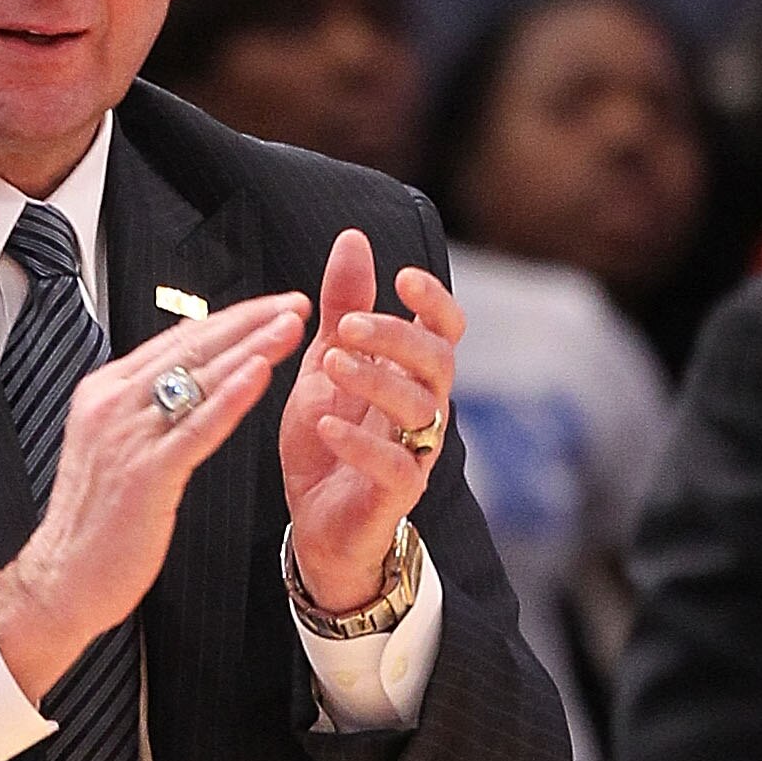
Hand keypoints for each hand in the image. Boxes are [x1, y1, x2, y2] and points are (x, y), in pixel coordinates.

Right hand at [0, 292, 309, 701]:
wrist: (62, 579)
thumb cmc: (94, 524)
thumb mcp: (112, 447)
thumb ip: (142, 407)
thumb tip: (177, 370)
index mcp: (105, 393)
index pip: (177, 341)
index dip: (229, 320)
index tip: (270, 307)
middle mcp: (113, 405)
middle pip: (191, 348)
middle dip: (249, 322)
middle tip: (294, 304)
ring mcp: (126, 437)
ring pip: (199, 379)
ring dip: (251, 348)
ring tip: (290, 328)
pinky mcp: (144, 473)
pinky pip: (196, 426)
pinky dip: (231, 397)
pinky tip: (260, 374)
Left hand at [279, 228, 460, 615]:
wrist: (315, 523)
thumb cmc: (329, 437)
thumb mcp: (326, 364)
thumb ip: (343, 306)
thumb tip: (353, 237)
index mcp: (412, 375)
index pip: (445, 330)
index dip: (433, 302)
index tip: (402, 277)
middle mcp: (424, 410)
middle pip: (438, 363)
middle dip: (398, 338)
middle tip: (348, 326)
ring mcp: (416, 453)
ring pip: (422, 409)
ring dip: (378, 381)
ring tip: (331, 365)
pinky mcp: (396, 495)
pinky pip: (396, 466)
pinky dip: (361, 444)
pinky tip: (327, 426)